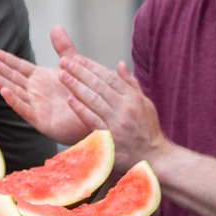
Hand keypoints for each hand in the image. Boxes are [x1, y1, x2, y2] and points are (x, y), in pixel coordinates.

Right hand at [0, 29, 92, 144]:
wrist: (99, 116)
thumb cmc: (86, 93)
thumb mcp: (74, 66)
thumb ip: (64, 48)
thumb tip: (55, 27)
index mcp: (42, 79)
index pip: (18, 66)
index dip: (3, 59)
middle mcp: (36, 92)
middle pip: (11, 77)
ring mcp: (38, 106)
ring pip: (14, 91)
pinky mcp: (43, 120)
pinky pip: (26, 109)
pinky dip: (15, 100)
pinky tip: (4, 90)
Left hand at [58, 56, 168, 172]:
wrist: (153, 156)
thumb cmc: (147, 130)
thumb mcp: (145, 103)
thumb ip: (131, 84)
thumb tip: (120, 65)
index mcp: (133, 97)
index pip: (109, 77)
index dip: (92, 67)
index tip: (77, 58)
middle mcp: (125, 107)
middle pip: (99, 85)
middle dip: (80, 72)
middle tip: (64, 61)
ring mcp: (117, 122)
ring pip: (93, 100)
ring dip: (76, 86)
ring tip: (62, 75)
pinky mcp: (110, 137)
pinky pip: (92, 120)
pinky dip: (81, 109)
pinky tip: (70, 99)